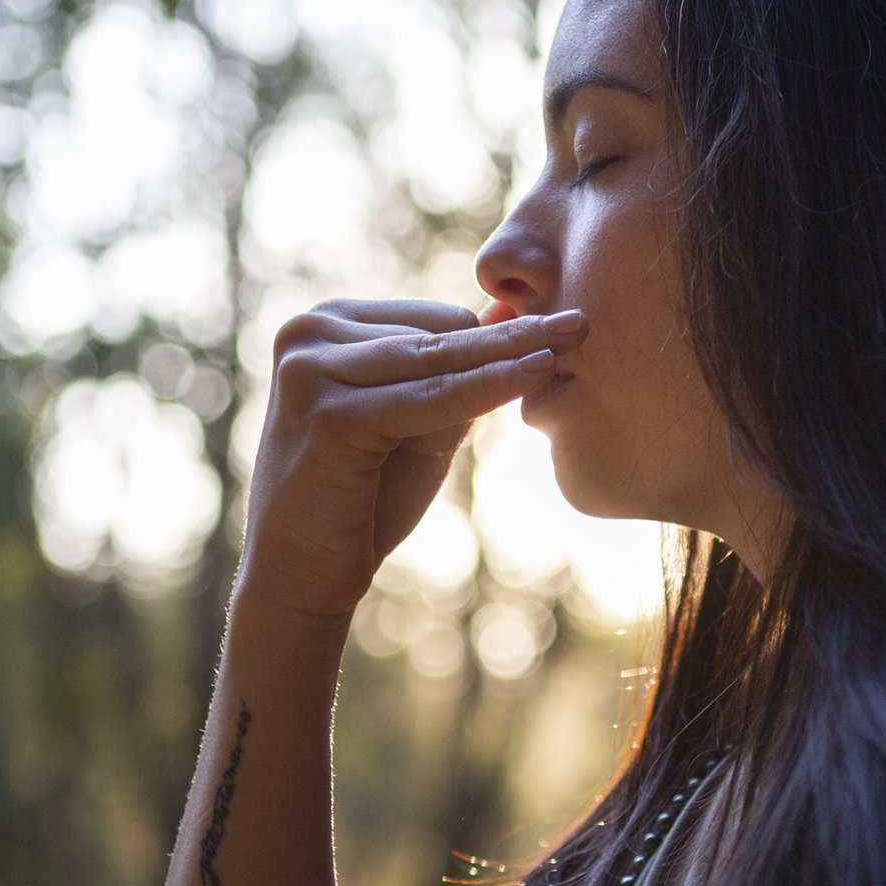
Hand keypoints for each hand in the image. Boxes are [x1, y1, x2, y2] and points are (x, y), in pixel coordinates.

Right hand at [232, 297, 585, 627]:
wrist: (303, 573)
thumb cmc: (364, 497)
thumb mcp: (417, 421)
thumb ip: (455, 371)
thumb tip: (517, 311)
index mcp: (325, 326)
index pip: (434, 317)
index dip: (497, 337)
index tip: (562, 329)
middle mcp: (310, 333)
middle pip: (440, 329)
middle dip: (508, 342)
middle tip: (582, 325)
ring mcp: (312, 370)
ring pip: (441, 357)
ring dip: (508, 358)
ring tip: (576, 340)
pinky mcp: (329, 413)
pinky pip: (433, 399)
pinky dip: (488, 389)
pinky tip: (538, 375)